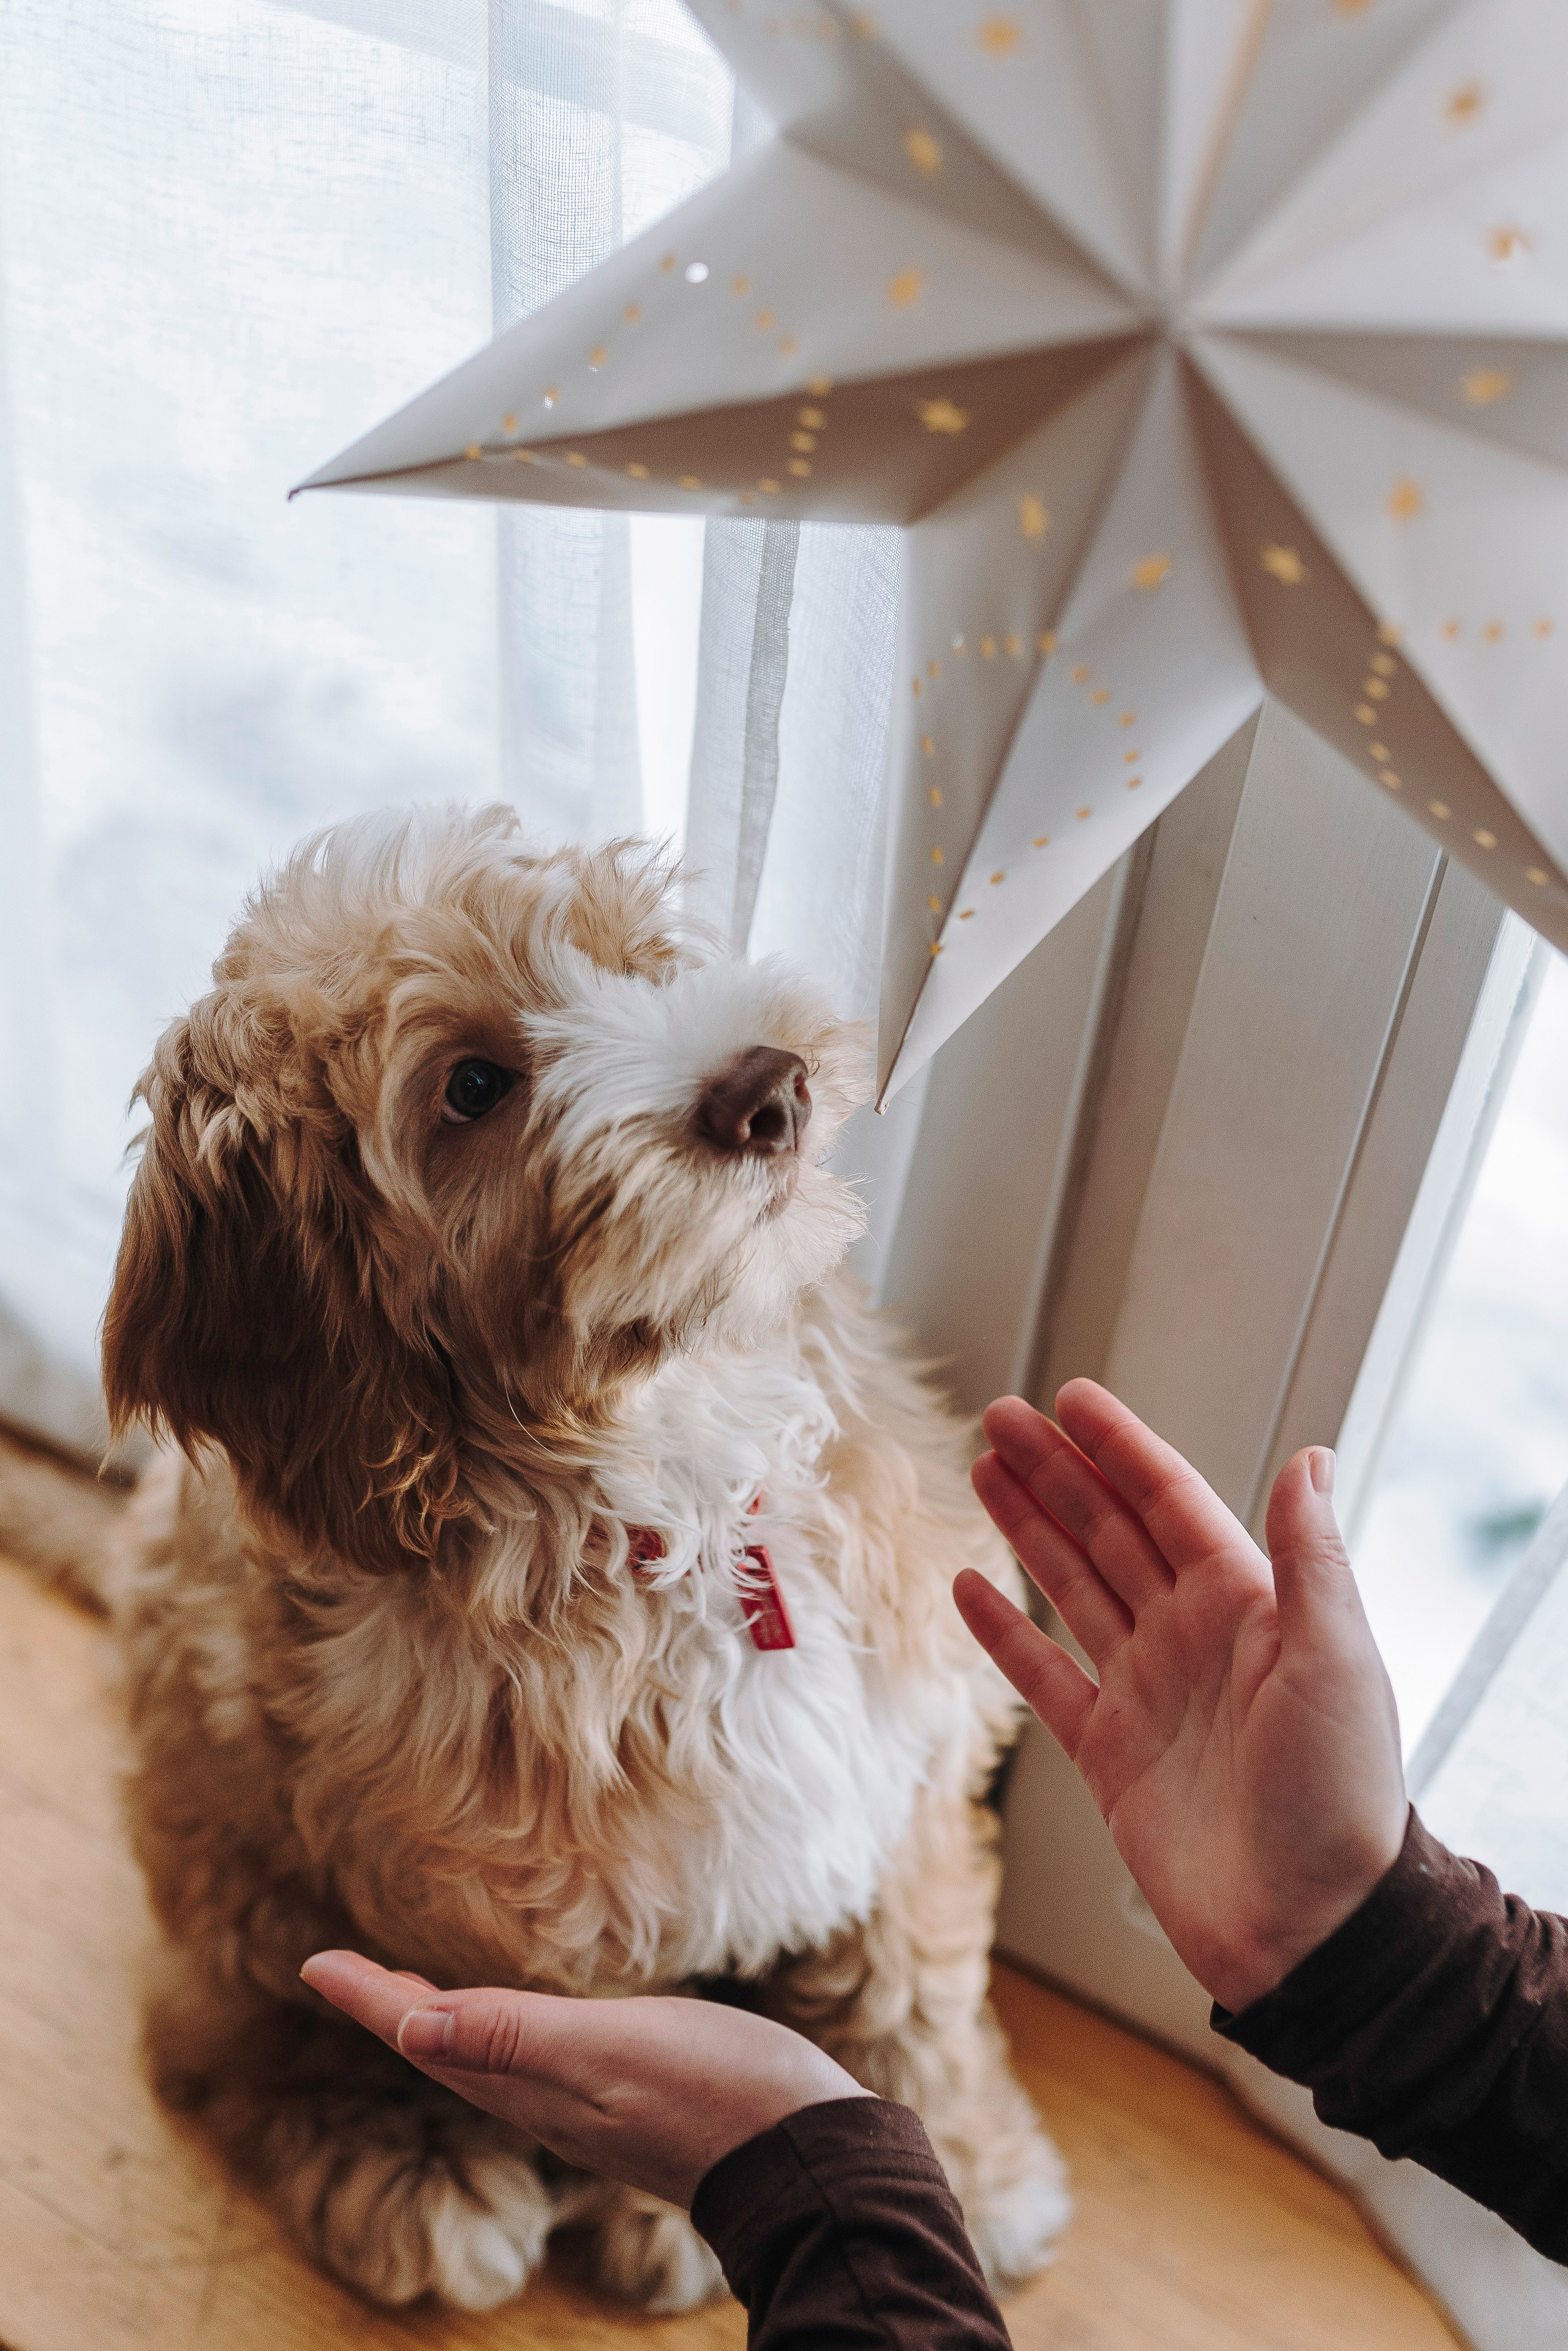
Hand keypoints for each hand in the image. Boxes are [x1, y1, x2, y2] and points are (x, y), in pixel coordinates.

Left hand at [299, 1951, 868, 2208]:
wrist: (805, 2155)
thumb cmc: (716, 2090)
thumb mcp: (610, 2054)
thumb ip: (514, 2038)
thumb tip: (411, 2030)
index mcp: (532, 2086)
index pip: (428, 2033)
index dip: (370, 1997)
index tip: (312, 1961)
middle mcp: (547, 2102)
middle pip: (448, 2048)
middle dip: (394, 2008)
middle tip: (346, 1972)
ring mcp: (588, 2107)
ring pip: (487, 2060)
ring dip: (443, 2022)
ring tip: (414, 1993)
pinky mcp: (627, 2101)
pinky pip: (534, 2065)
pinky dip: (503, 2035)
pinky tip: (522, 2026)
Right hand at [955, 1381, 1406, 2013]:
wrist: (1311, 1929)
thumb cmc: (1340, 1798)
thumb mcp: (1338, 1662)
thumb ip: (1312, 1559)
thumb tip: (1309, 1457)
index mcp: (1246, 1606)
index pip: (1168, 1503)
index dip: (1119, 1449)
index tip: (1071, 1399)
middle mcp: (1190, 1638)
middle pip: (1108, 1532)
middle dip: (1056, 1472)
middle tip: (1001, 1418)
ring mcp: (1145, 1693)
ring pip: (1071, 1588)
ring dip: (1028, 1529)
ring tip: (983, 1471)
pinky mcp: (1109, 1755)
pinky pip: (1043, 1678)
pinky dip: (1003, 1633)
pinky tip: (970, 1586)